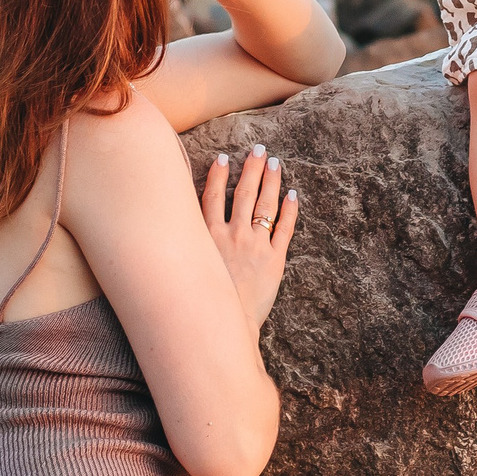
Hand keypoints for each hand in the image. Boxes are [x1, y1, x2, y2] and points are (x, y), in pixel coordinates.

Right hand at [200, 142, 294, 332]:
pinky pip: (284, 229)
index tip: (224, 158)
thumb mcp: (191, 266)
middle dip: (252, 169)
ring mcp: (255, 246)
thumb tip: (184, 227)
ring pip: (264, 205)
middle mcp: (232, 236)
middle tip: (259, 149)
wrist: (226, 325)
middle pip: (243, 194)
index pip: (212, 196)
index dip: (218, 175)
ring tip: (276, 163)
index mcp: (209, 236)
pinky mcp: (275, 260)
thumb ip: (192, 244)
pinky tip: (292, 195)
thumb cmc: (205, 300)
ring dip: (271, 182)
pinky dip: (290, 210)